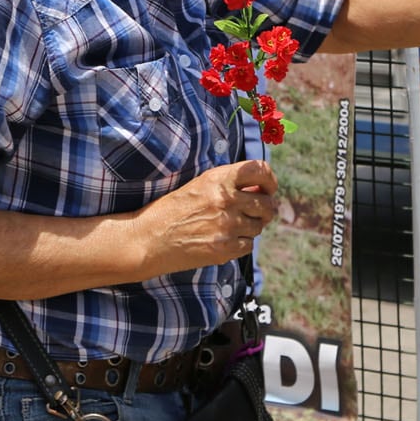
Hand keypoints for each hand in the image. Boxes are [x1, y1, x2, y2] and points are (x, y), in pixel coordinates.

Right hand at [133, 159, 277, 277]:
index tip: (268, 188)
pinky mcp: (225, 249)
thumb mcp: (200, 185)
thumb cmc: (172, 210)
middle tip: (254, 212)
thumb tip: (261, 189)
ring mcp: (227, 226)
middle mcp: (226, 200)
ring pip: (259, 226)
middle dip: (264, 208)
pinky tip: (223, 240)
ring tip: (230, 227)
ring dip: (251, 227)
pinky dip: (241, 244)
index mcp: (218, 179)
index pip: (260, 171)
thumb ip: (229, 184)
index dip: (270, 180)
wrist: (149, 239)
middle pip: (267, 204)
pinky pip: (249, 245)